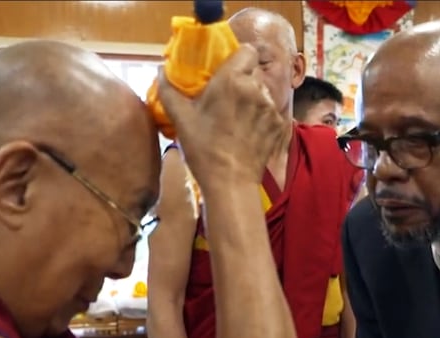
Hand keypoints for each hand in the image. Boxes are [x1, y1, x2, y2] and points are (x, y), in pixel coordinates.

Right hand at [157, 45, 285, 186]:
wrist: (231, 183)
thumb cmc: (204, 151)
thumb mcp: (181, 120)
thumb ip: (169, 91)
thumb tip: (161, 72)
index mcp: (232, 81)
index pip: (245, 51)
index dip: (236, 59)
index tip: (225, 73)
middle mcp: (255, 89)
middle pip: (253, 73)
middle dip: (242, 82)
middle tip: (227, 100)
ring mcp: (270, 107)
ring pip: (263, 92)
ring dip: (252, 100)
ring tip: (237, 119)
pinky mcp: (278, 124)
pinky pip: (270, 112)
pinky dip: (261, 118)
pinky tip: (247, 133)